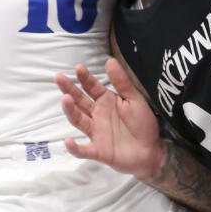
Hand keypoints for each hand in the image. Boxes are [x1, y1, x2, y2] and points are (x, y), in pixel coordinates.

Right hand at [57, 59, 165, 180]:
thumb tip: (110, 60)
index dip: (85, 78)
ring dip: (71, 111)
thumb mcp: (134, 99)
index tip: (79, 68)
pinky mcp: (98, 150)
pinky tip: (68, 142)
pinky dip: (75, 148)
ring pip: (79, 121)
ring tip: (65, 99)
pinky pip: (83, 150)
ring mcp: (96, 133)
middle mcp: (97, 115)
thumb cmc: (142, 123)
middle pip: (80, 101)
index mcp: (106, 101)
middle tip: (59, 78)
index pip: (92, 87)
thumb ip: (122, 82)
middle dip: (69, 89)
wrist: (151, 151)